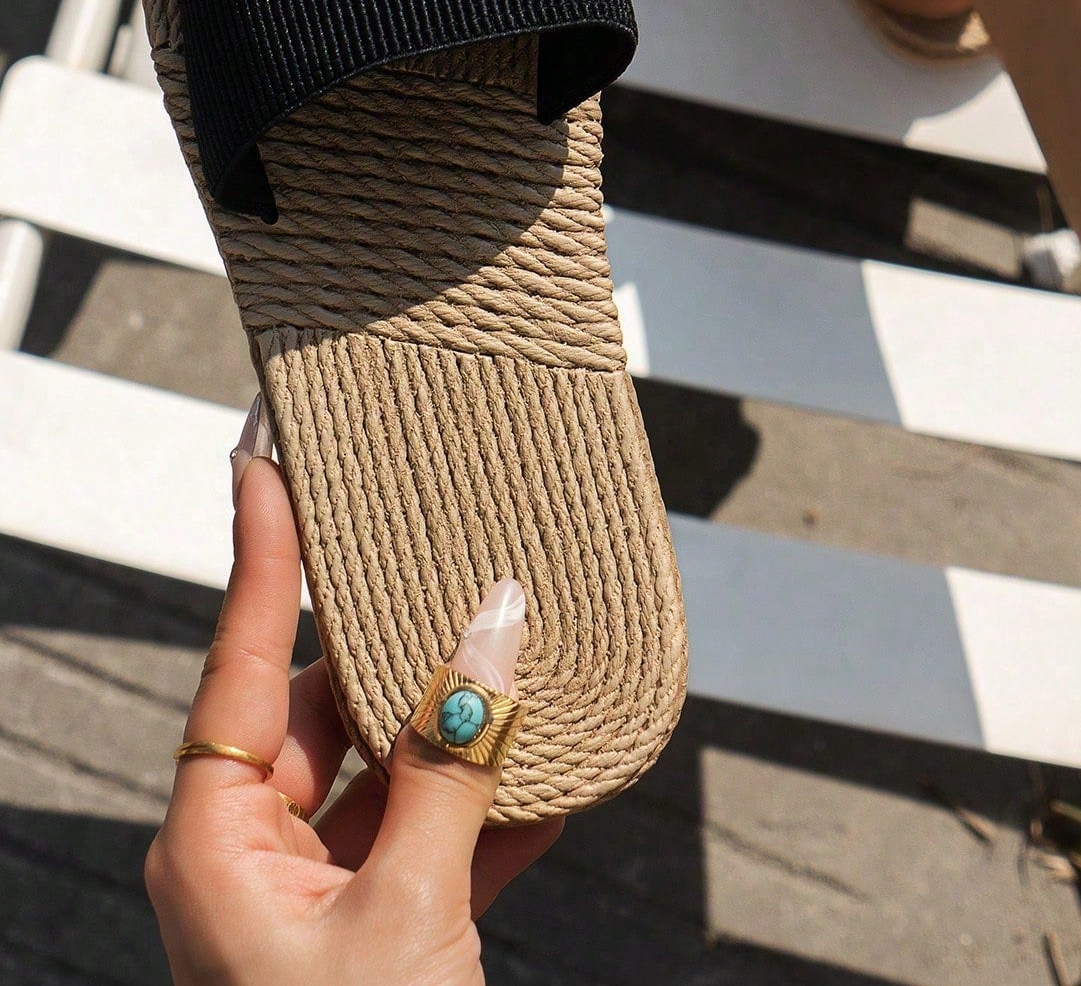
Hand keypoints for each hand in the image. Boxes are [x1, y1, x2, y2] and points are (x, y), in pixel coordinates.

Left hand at [147, 451, 561, 983]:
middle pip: (326, 706)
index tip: (266, 462)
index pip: (240, 660)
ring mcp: (312, 895)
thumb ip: (453, 762)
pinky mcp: (373, 928)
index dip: (264, 554)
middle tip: (452, 549)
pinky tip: (555, 767)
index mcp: (215, 843)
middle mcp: (252, 855)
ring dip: (461, 725)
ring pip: (389, 767)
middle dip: (401, 640)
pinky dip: (490, 805)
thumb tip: (496, 627)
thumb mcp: (410, 909)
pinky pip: (430, 834)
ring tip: (523, 647)